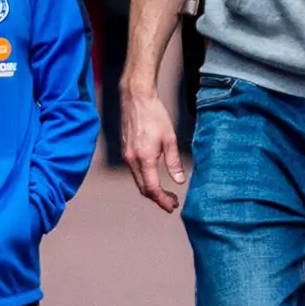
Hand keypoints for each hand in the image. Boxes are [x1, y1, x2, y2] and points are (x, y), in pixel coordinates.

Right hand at [120, 82, 188, 214]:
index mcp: (144, 158)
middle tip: (172, 203)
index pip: (151, 188)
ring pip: (138, 181)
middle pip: (143, 188)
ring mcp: (126, 156)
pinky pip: (134, 172)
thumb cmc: (154, 115)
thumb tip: (179, 181)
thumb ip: (173, 162)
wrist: (136, 99)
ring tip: (166, 193)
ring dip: (151, 190)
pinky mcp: (125, 151)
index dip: (162, 200)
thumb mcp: (169, 138)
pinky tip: (155, 178)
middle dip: (157, 198)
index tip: (172, 206)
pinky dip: (144, 179)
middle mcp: (131, 160)